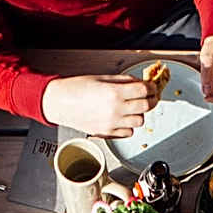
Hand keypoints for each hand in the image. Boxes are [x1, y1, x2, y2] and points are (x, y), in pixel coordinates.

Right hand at [42, 75, 156, 136]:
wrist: (59, 103)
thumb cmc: (77, 88)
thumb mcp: (102, 78)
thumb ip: (123, 81)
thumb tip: (139, 82)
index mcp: (115, 92)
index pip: (144, 90)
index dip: (151, 87)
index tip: (152, 87)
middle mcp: (116, 110)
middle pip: (146, 106)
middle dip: (151, 100)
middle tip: (151, 96)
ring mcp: (112, 124)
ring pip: (140, 121)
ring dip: (139, 114)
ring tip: (133, 107)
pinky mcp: (108, 133)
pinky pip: (128, 132)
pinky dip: (129, 125)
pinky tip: (123, 117)